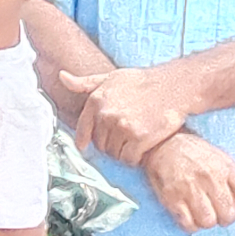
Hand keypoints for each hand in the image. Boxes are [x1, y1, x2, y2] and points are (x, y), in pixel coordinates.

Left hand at [61, 66, 192, 165]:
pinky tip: (140, 150)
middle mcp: (107, 114)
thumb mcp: (109, 77)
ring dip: (122, 152)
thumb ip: (84, 82)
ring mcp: (123, 127)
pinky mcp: (140, 138)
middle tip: (121, 140)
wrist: (172, 86)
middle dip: (109, 144)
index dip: (85, 141)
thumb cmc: (141, 82)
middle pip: (100, 144)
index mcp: (96, 100)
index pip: (82, 130)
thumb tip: (62, 76)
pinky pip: (129, 159)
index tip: (86, 147)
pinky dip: (134, 159)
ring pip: (114, 153)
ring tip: (132, 143)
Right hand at [142, 132, 234, 235]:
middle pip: (228, 215)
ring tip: (198, 208)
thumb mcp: (220, 159)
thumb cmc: (193, 152)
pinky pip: (189, 225)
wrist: (161, 142)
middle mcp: (209, 178)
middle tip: (214, 207)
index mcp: (225, 167)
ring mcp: (189, 188)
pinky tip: (187, 214)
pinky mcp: (171, 197)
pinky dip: (190, 224)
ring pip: (208, 222)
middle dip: (223, 216)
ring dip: (205, 220)